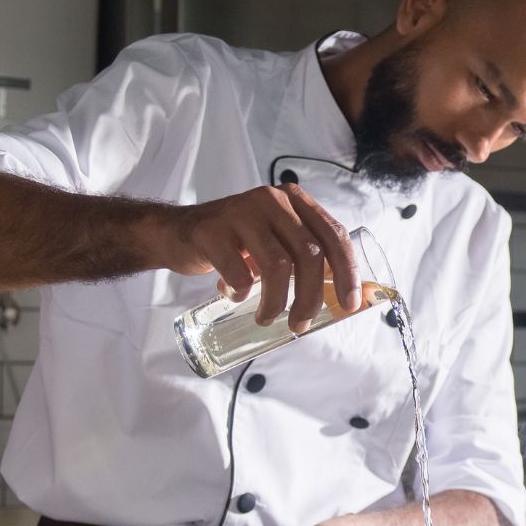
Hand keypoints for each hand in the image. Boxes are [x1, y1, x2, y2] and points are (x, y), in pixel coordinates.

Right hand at [152, 183, 359, 331]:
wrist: (176, 233)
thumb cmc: (235, 244)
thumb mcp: (274, 241)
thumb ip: (302, 258)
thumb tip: (340, 300)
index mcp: (294, 202)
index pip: (333, 234)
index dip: (347, 271)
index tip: (349, 304)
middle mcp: (272, 201)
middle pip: (308, 254)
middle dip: (310, 298)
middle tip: (300, 324)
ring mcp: (241, 213)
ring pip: (277, 265)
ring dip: (276, 302)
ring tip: (266, 318)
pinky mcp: (213, 231)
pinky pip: (238, 273)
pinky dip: (240, 293)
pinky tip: (233, 294)